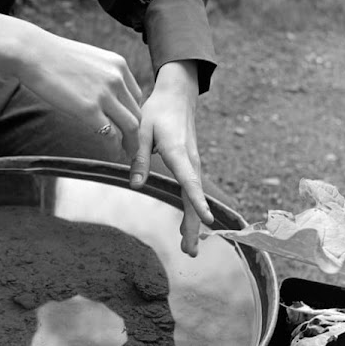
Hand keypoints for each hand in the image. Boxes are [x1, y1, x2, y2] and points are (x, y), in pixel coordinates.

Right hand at [0, 14, 142, 158]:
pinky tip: (111, 152)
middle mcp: (117, 79)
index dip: (133, 114)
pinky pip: (110, 134)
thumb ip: (100, 75)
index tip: (127, 126)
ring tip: (127, 154)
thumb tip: (98, 91)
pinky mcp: (89, 109)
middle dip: (136, 133)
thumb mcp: (88, 59)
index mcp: (118, 65)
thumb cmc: (53, 56)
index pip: (136, 96)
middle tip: (131, 147)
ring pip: (130, 126)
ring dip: (131, 143)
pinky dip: (114, 146)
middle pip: (137, 112)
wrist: (33, 53)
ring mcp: (104, 94)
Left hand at [129, 61, 213, 256]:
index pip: (189, 183)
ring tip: (188, 247)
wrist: (177, 94)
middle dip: (194, 226)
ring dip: (192, 222)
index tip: (208, 222)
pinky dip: (190, 210)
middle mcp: (190, 162)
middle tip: (190, 251)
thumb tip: (135, 186)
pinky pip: (191, 191)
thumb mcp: (142, 131)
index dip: (197, 203)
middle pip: (194, 199)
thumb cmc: (158, 110)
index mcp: (178, 153)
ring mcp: (192, 164)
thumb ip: (139, 158)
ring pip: (194, 198)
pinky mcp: (190, 164)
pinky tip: (186, 225)